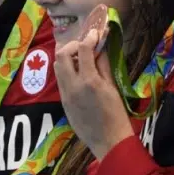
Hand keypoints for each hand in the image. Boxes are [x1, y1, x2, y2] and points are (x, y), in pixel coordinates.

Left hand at [53, 30, 134, 159]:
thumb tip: (101, 47)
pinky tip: (79, 73)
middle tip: (84, 46)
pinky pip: (60, 80)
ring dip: (66, 58)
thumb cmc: (117, 114)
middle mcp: (73, 86)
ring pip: (57, 67)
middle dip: (72, 45)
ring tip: (81, 59)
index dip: (89, 37)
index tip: (95, 33)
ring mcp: (65, 94)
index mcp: (89, 81)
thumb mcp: (113, 87)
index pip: (82, 49)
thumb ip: (104, 65)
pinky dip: (67, 71)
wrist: (108, 141)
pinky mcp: (63, 102)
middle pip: (61, 55)